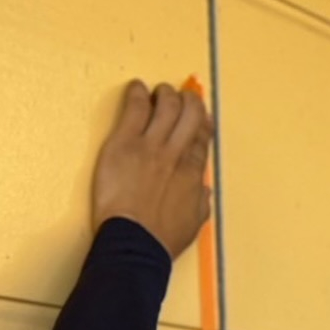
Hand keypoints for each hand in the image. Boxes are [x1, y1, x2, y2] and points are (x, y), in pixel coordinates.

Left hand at [91, 79, 211, 260]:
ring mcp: (151, 145)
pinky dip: (137, 93)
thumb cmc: (162, 238)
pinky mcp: (125, 142)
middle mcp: (176, 153)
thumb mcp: (194, 222)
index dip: (202, 121)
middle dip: (187, 101)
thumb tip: (203, 189)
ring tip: (159, 93)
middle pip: (189, 113)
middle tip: (180, 98)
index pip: (202, 136)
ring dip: (164, 93)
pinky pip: (135, 107)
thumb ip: (200, 200)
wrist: (135, 241)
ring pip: (166, 104)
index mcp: (193, 172)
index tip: (199, 116)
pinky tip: (137, 89)